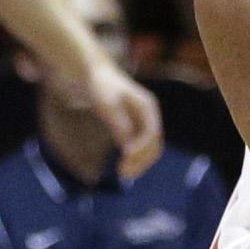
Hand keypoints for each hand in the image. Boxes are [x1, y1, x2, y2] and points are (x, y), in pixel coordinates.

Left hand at [84, 62, 163, 178]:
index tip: (125, 158)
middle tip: (124, 174)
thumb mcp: (107, 105)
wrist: (95, 74)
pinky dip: (134, 157)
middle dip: (142, 160)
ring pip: (149, 148)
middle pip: (155, 144)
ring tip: (123, 173)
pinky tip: (122, 164)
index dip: (141, 148)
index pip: (152, 133)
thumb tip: (128, 148)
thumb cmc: (100, 87)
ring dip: (140, 162)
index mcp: (148, 107)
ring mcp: (144, 121)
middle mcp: (150, 115)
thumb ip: (119, 125)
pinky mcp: (135, 126)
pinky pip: (140, 146)